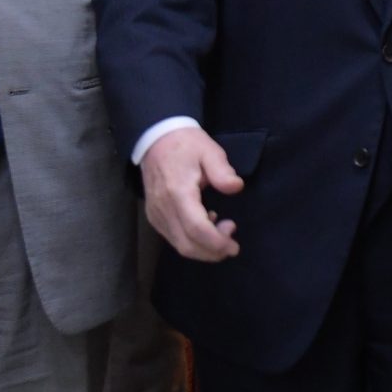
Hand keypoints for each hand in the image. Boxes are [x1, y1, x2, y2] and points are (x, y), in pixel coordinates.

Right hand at [137, 125, 244, 261]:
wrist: (156, 140)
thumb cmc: (186, 145)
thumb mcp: (209, 150)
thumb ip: (222, 171)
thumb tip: (236, 187)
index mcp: (178, 192)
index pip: (196, 229)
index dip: (216, 242)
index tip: (234, 246)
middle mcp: (164, 208)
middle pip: (187, 244)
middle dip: (212, 252)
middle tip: (232, 243)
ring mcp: (156, 215)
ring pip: (179, 245)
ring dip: (203, 249)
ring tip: (222, 230)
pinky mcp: (154, 217)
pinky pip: (173, 238)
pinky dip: (192, 241)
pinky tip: (206, 225)